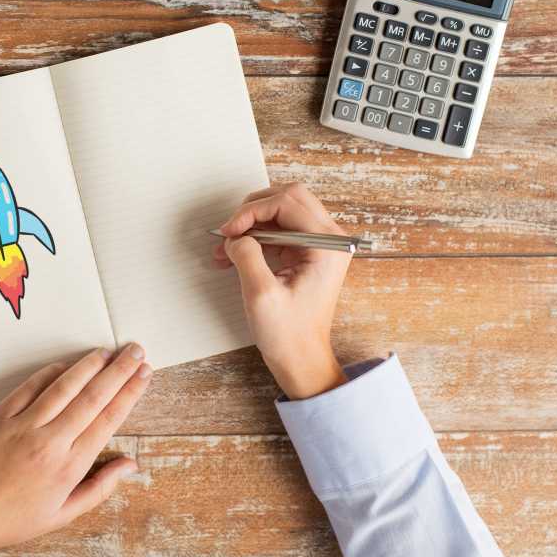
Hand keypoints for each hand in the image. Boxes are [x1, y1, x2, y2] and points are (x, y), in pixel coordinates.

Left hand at [0, 345, 151, 556]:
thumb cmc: (13, 519)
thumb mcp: (63, 514)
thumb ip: (100, 487)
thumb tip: (130, 464)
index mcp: (69, 467)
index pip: (108, 419)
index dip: (130, 392)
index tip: (144, 374)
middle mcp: (50, 441)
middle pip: (93, 396)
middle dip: (119, 370)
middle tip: (136, 351)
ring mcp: (24, 425)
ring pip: (65, 385)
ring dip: (90, 364)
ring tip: (109, 351)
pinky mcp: (1, 414)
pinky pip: (33, 385)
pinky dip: (54, 371)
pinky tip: (70, 363)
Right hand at [212, 184, 350, 399]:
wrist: (302, 359)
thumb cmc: (288, 334)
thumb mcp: (260, 295)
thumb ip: (247, 256)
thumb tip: (235, 236)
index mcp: (327, 246)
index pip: (287, 202)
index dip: (252, 211)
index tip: (229, 231)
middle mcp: (330, 239)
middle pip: (288, 197)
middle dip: (253, 211)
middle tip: (229, 232)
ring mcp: (320, 244)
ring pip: (282, 210)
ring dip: (252, 223)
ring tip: (227, 246)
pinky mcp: (308, 252)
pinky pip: (280, 228)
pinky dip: (256, 235)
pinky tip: (235, 253)